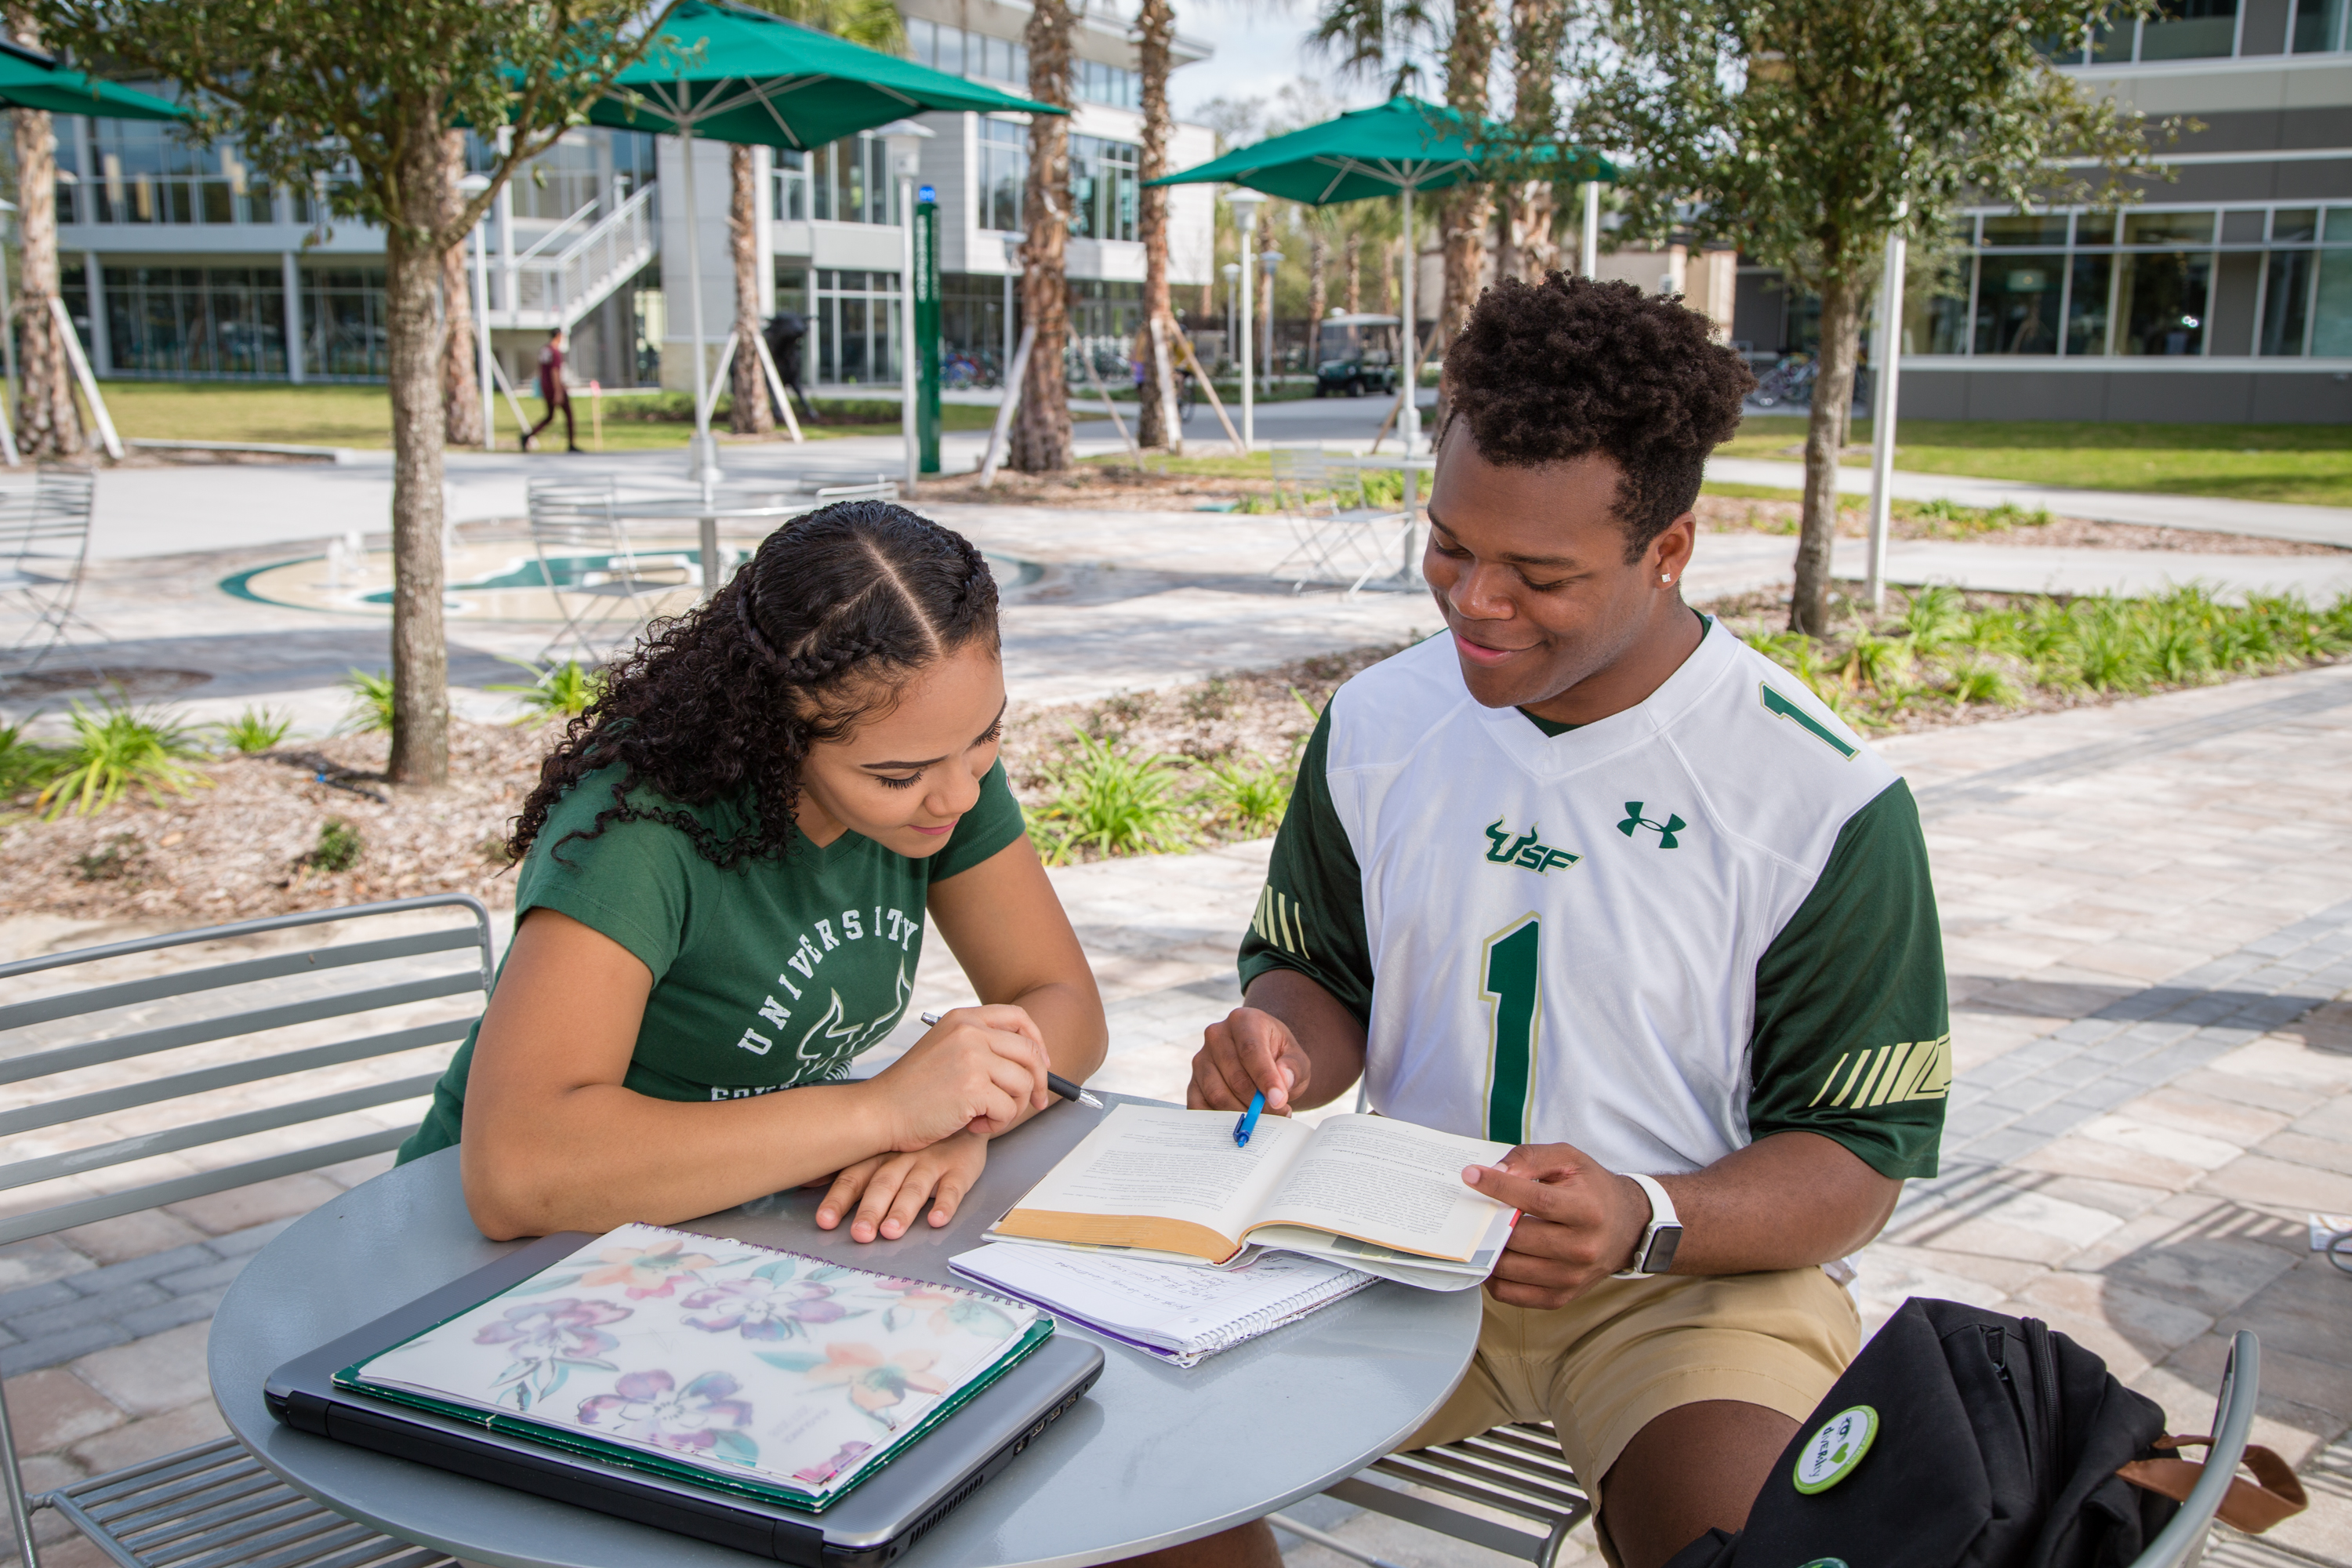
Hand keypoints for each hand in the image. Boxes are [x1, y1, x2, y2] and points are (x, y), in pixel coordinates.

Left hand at [814, 1132, 988, 1241]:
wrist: (961, 1117)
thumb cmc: (915, 1142)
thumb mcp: (883, 1149)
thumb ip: (853, 1170)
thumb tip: (805, 1182)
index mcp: (880, 1155)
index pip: (855, 1176)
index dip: (839, 1199)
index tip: (824, 1222)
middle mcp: (903, 1157)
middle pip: (883, 1184)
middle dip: (870, 1210)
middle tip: (860, 1234)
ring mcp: (932, 1162)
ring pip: (915, 1187)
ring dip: (902, 1210)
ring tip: (891, 1232)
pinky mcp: (960, 1168)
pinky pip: (953, 1187)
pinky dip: (945, 1204)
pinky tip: (937, 1220)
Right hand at [867, 1005, 1053, 1148]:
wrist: (879, 1112)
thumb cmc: (911, 1091)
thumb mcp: (944, 1049)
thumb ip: (980, 1046)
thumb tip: (1031, 1061)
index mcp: (962, 1018)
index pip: (1019, 1018)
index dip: (1037, 1043)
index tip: (1040, 1066)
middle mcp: (969, 1032)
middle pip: (1029, 1052)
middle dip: (1038, 1082)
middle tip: (1035, 1103)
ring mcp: (972, 1058)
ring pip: (1023, 1084)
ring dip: (1010, 1108)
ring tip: (984, 1117)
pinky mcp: (973, 1088)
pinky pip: (1008, 1109)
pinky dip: (996, 1124)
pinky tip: (973, 1125)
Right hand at [1187, 1006, 1311, 1113]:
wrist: (1263, 1062)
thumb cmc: (1280, 1058)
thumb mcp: (1296, 1059)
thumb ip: (1293, 1068)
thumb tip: (1282, 1082)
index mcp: (1243, 1021)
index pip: (1251, 1050)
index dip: (1265, 1079)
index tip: (1280, 1101)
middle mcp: (1216, 1035)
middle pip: (1234, 1077)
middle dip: (1258, 1103)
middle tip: (1278, 1115)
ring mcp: (1201, 1059)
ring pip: (1217, 1095)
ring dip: (1242, 1114)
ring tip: (1264, 1120)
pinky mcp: (1192, 1083)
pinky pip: (1200, 1108)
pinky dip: (1220, 1122)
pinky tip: (1239, 1124)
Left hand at [1460, 1142, 1652, 1309]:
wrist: (1627, 1226)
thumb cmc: (1593, 1189)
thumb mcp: (1569, 1159)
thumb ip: (1531, 1158)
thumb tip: (1495, 1173)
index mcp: (1588, 1211)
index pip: (1536, 1200)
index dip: (1499, 1187)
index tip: (1471, 1175)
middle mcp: (1582, 1249)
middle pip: (1519, 1237)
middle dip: (1489, 1220)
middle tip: (1475, 1206)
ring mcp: (1570, 1278)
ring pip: (1509, 1267)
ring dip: (1487, 1248)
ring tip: (1482, 1230)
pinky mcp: (1559, 1297)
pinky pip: (1510, 1293)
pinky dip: (1492, 1275)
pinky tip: (1493, 1255)